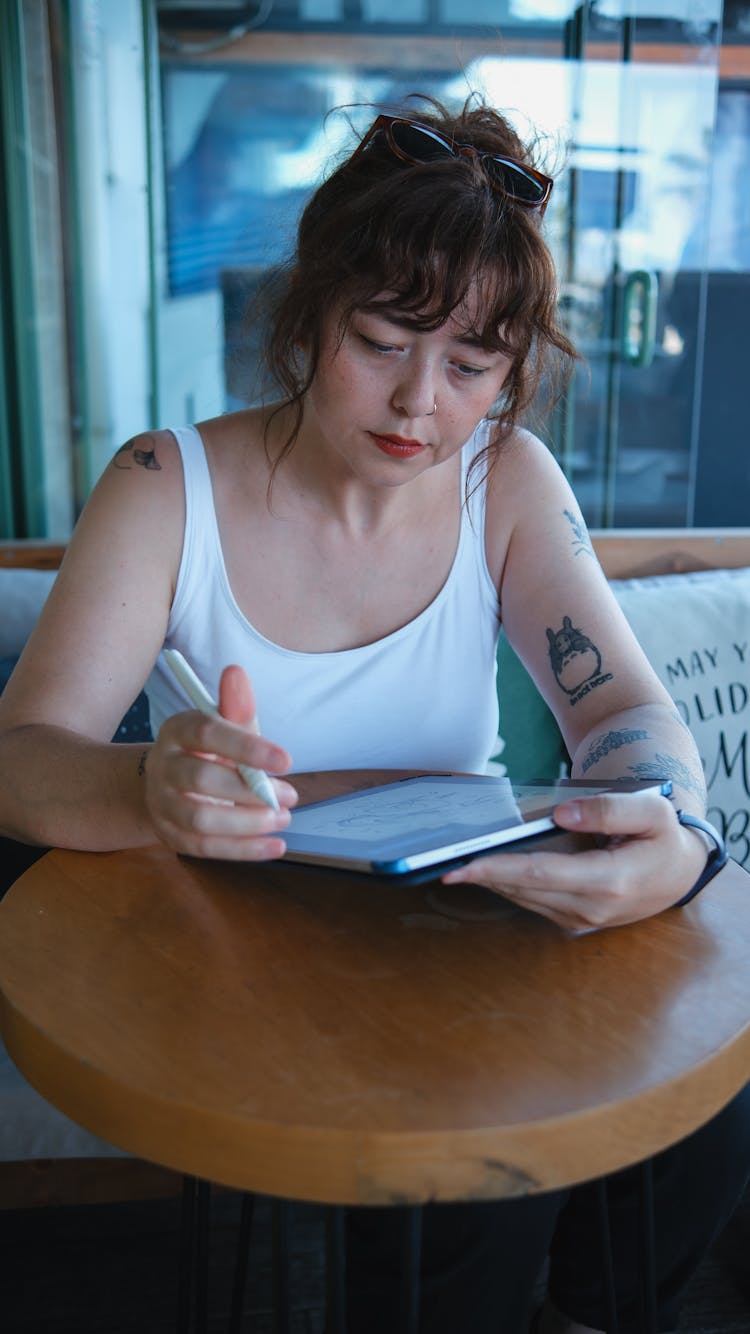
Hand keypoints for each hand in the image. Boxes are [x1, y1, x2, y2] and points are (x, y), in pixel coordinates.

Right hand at [145, 665, 296, 858]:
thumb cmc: (210, 752)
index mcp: (177, 730)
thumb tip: (236, 672)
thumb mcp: (225, 727)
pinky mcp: (170, 835)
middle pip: (201, 780)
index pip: (207, 732)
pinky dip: (243, 850)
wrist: (170, 786)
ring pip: (200, 819)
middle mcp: (163, 766)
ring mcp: (162, 803)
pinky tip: (275, 847)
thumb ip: (236, 707)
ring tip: (282, 818)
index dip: (247, 747)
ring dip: (247, 823)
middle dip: (250, 792)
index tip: (288, 760)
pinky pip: (204, 848)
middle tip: (289, 796)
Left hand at [442, 790, 708, 931]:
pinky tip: (484, 866)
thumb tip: (562, 814)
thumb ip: (609, 809)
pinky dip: (505, 884)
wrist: (676, 871)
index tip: (460, 865)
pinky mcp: (572, 920)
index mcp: (610, 882)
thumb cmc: (662, 836)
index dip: (497, 869)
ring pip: (522, 898)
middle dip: (481, 874)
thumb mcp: (651, 811)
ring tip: (453, 860)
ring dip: (489, 880)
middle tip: (439, 859)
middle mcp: (591, 908)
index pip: (541, 874)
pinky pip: (530, 900)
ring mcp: (580, 919)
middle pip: (523, 889)